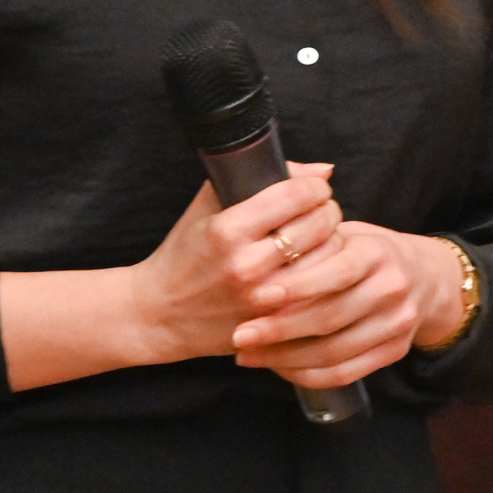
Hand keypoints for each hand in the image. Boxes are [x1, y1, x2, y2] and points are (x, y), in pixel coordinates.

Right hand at [126, 163, 342, 364]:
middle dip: (328, 210)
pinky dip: (327, 275)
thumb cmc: (185, 253)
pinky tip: (319, 266)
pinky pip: (321, 292)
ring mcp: (262, 299)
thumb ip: (254, 179)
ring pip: (328, 259)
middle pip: (319, 225)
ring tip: (322, 237)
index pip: (296, 195)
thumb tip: (322, 170)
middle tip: (323, 209)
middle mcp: (247, 265)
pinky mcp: (273, 323)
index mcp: (227, 229)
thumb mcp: (207, 207)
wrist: (159, 313)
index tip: (316, 186)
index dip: (316, 185)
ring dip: (333, 242)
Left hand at [229, 223, 465, 389]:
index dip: (298, 285)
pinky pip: (345, 373)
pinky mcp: (396, 352)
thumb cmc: (361, 250)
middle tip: (240, 335)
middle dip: (280, 329)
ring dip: (286, 358)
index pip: (337, 271)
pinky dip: (307, 375)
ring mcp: (398, 324)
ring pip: (334, 352)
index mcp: (376, 251)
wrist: (422, 275)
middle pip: (331, 318)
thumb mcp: (343, 232)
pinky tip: (278, 367)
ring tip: (249, 354)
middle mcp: (392, 288)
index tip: (259, 295)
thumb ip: (309, 238)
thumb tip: (260, 248)